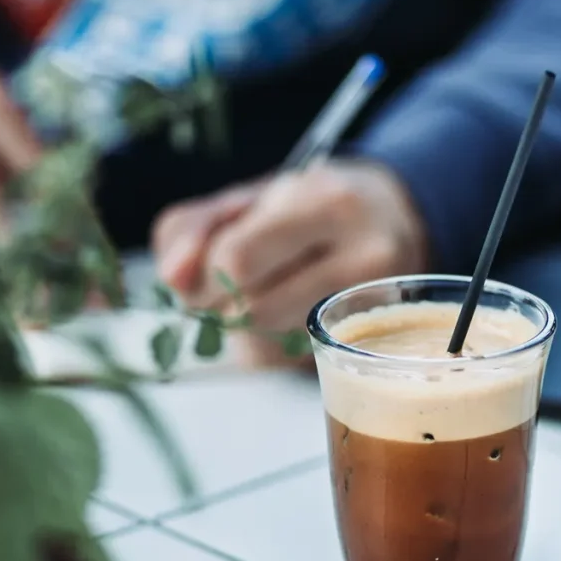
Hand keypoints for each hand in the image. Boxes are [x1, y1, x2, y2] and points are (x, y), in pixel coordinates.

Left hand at [153, 161, 428, 364]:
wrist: (390, 222)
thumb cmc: (308, 207)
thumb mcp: (248, 197)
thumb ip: (192, 229)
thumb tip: (171, 279)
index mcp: (331, 204)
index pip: (238, 260)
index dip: (205, 273)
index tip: (207, 266)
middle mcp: (365, 258)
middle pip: (250, 310)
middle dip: (217, 303)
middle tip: (227, 284)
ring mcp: (374, 310)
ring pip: (262, 346)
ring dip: (236, 329)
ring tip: (258, 296)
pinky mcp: (365, 346)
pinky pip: (281, 363)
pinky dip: (261, 345)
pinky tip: (279, 317)